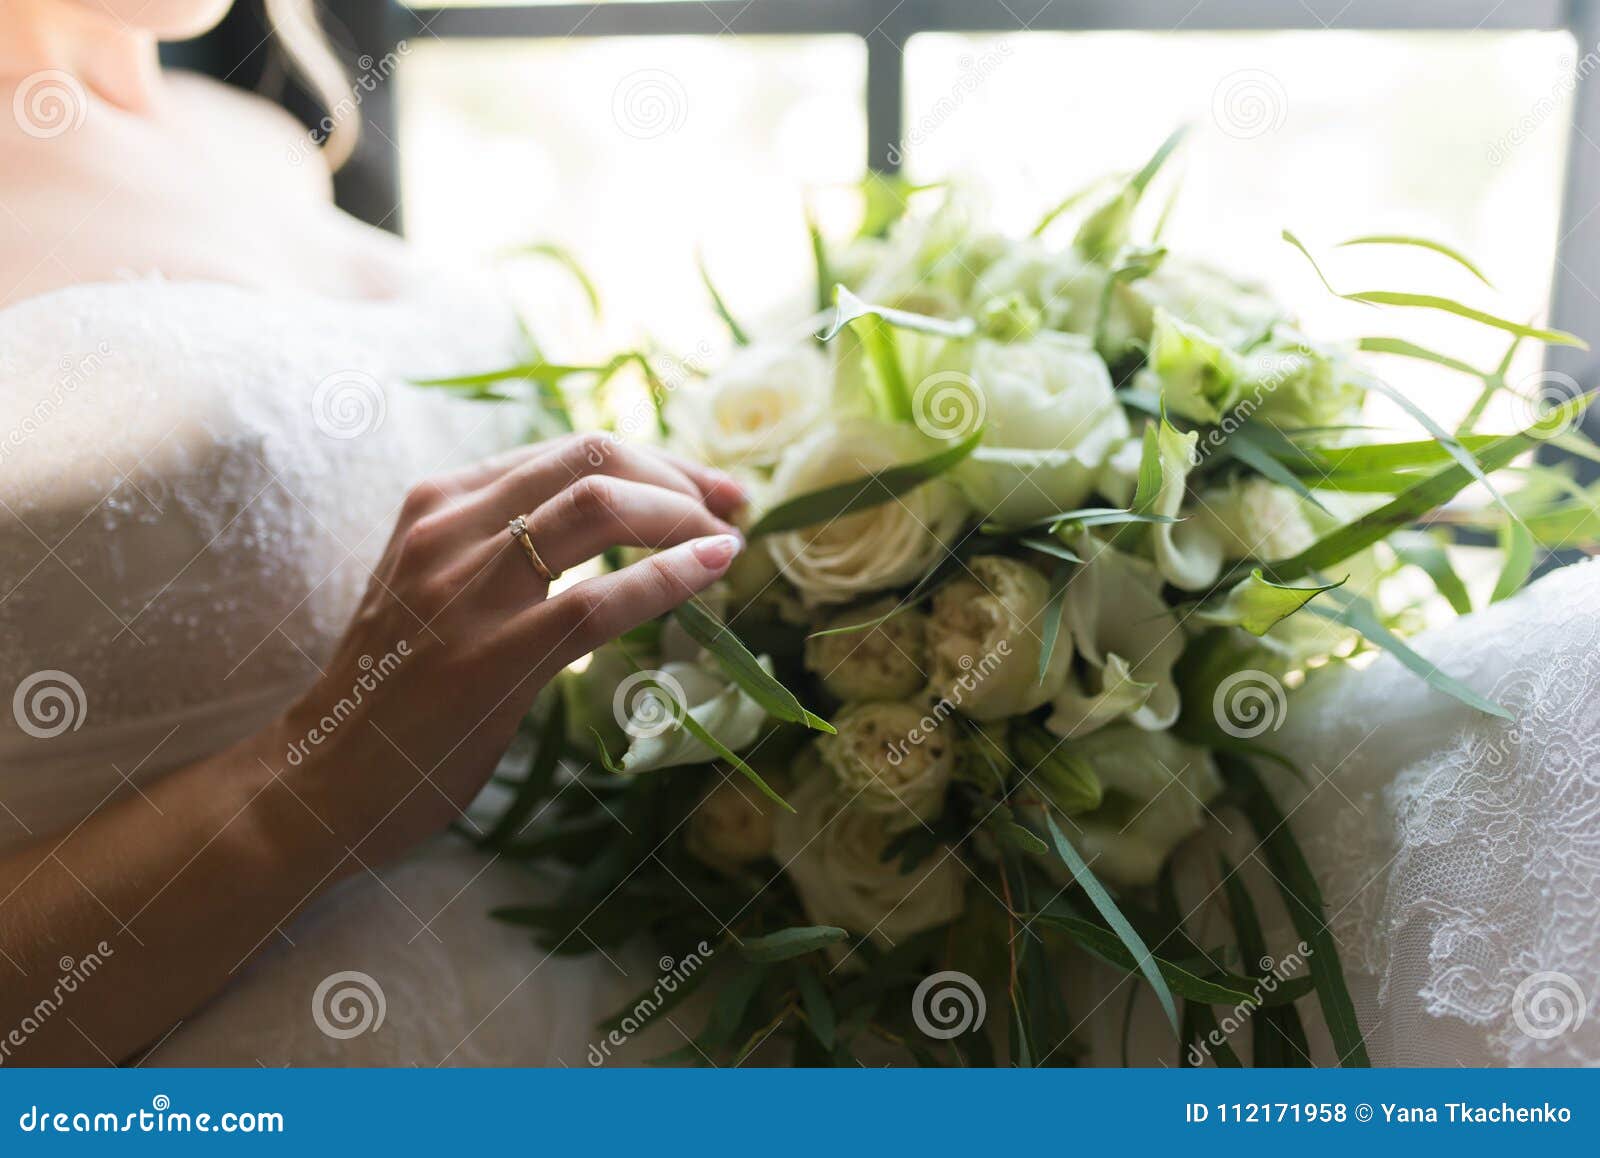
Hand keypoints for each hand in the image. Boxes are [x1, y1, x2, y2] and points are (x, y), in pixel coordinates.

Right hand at [269, 433, 745, 867]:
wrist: (317, 780)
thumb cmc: (391, 693)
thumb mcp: (437, 589)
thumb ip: (502, 551)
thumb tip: (608, 531)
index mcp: (439, 503)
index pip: (569, 450)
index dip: (654, 461)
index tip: (705, 486)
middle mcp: (449, 526)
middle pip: (593, 458)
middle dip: (679, 475)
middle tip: (732, 504)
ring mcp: (466, 587)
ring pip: (600, 507)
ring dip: (682, 515)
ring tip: (725, 540)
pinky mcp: (490, 655)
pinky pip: (598, 598)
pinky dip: (669, 576)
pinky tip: (713, 571)